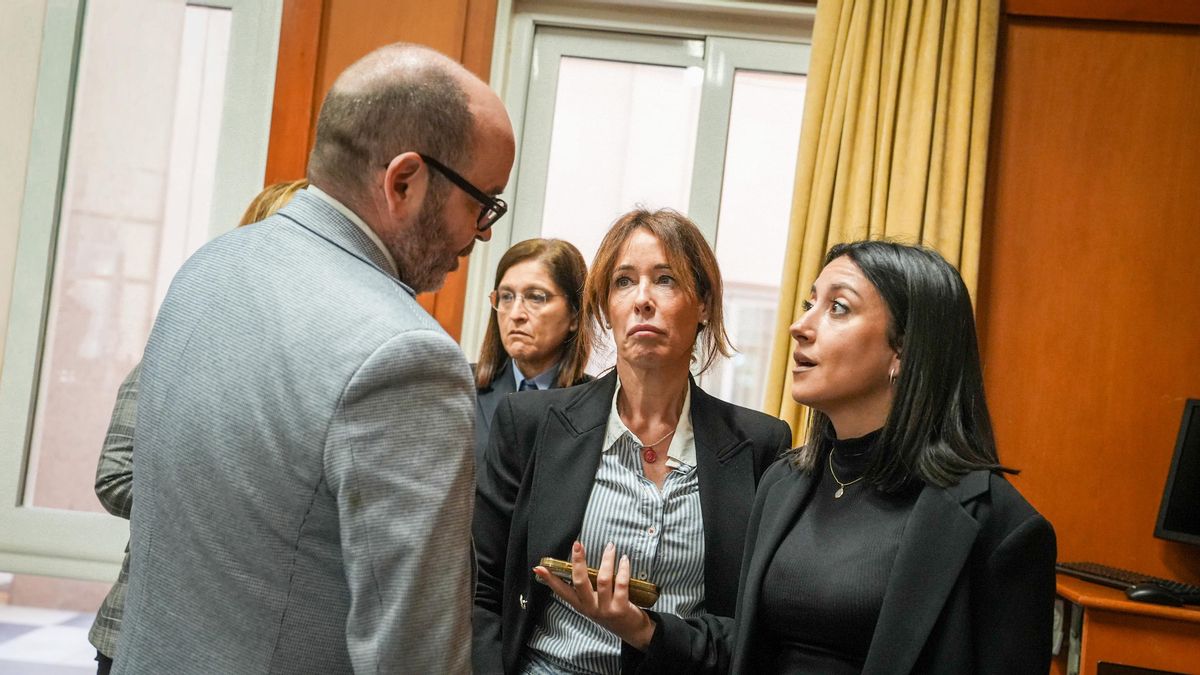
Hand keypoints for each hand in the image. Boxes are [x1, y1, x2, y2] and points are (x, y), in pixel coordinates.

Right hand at [533, 541, 656, 650]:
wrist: (633, 631)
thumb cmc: (612, 612)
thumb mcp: (595, 603)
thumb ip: (587, 588)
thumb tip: (579, 564)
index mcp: (581, 605)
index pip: (561, 591)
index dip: (550, 579)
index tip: (539, 567)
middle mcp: (590, 607)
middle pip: (580, 582)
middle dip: (578, 561)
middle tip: (578, 544)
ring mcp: (605, 609)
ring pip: (603, 580)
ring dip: (606, 560)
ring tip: (610, 547)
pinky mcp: (620, 609)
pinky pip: (621, 584)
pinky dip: (623, 569)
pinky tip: (624, 560)